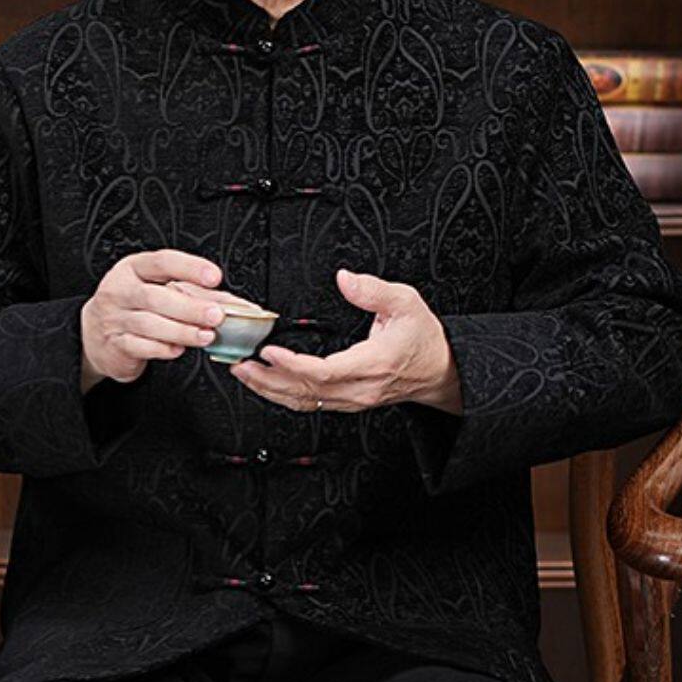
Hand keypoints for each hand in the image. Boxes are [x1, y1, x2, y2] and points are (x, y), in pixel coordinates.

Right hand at [80, 248, 227, 388]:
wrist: (94, 334)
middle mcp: (120, 290)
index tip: (214, 277)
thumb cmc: (133, 306)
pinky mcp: (115, 344)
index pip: (163, 262)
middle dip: (190, 307)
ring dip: (182, 331)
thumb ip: (193, 293)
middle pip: (156, 297)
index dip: (190, 268)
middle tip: (216, 315)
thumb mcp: (156, 288)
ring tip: (205, 336)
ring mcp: (115, 318)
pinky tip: (179, 350)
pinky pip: (140, 346)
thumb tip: (231, 303)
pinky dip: (162, 349)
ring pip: (149, 324)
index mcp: (133, 268)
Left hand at [233, 268, 463, 415]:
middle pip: (306, 391)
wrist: (440, 370)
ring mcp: (354, 399)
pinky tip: (268, 384)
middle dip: (269, 379)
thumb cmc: (423, 338)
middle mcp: (360, 388)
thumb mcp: (406, 302)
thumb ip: (374, 290)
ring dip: (271, 390)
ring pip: (305, 401)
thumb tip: (345, 278)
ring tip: (244, 373)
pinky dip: (285, 395)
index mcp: (373, 364)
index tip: (269, 351)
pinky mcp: (349, 401)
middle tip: (240, 363)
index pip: (325, 371)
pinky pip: (312, 403)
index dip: (293, 364)